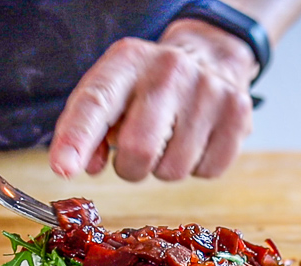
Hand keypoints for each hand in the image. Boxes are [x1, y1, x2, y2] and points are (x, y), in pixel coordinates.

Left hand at [49, 19, 258, 181]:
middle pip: (138, 149)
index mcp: (128, 61)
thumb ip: (89, 128)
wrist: (211, 58)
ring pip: (172, 170)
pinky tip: (195, 141)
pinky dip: (195, 168)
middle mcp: (170, 71)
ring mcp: (209, 92)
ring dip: (163, 169)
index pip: (96, 103)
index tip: (62, 169)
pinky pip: (206, 172)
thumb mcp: (113, 92)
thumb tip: (82, 167)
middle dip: (129, 168)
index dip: (76, 139)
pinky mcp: (238, 115)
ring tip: (169, 140)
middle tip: (133, 157)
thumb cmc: (150, 85)